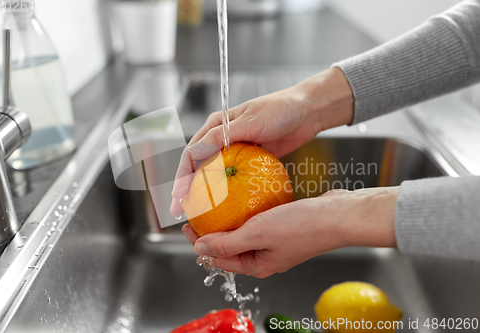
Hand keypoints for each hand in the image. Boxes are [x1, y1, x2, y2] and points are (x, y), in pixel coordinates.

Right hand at [171, 68, 353, 216]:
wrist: (307, 111)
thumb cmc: (280, 110)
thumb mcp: (249, 122)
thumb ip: (221, 136)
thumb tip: (195, 153)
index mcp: (216, 125)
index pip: (191, 153)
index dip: (182, 176)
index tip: (179, 196)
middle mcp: (221, 138)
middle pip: (198, 166)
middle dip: (187, 190)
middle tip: (182, 212)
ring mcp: (236, 150)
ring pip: (214, 174)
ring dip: (205, 193)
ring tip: (199, 214)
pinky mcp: (250, 159)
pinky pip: (234, 177)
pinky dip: (227, 191)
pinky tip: (225, 207)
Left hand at [183, 187, 398, 277]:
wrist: (337, 215)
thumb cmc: (301, 227)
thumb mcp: (257, 234)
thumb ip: (227, 243)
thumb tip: (200, 249)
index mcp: (257, 265)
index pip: (219, 259)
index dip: (199, 243)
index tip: (188, 225)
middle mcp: (265, 257)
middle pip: (229, 247)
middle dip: (211, 232)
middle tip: (198, 213)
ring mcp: (275, 242)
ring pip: (243, 234)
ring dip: (228, 221)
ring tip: (216, 204)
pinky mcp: (284, 228)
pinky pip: (258, 222)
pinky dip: (247, 212)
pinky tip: (242, 197)